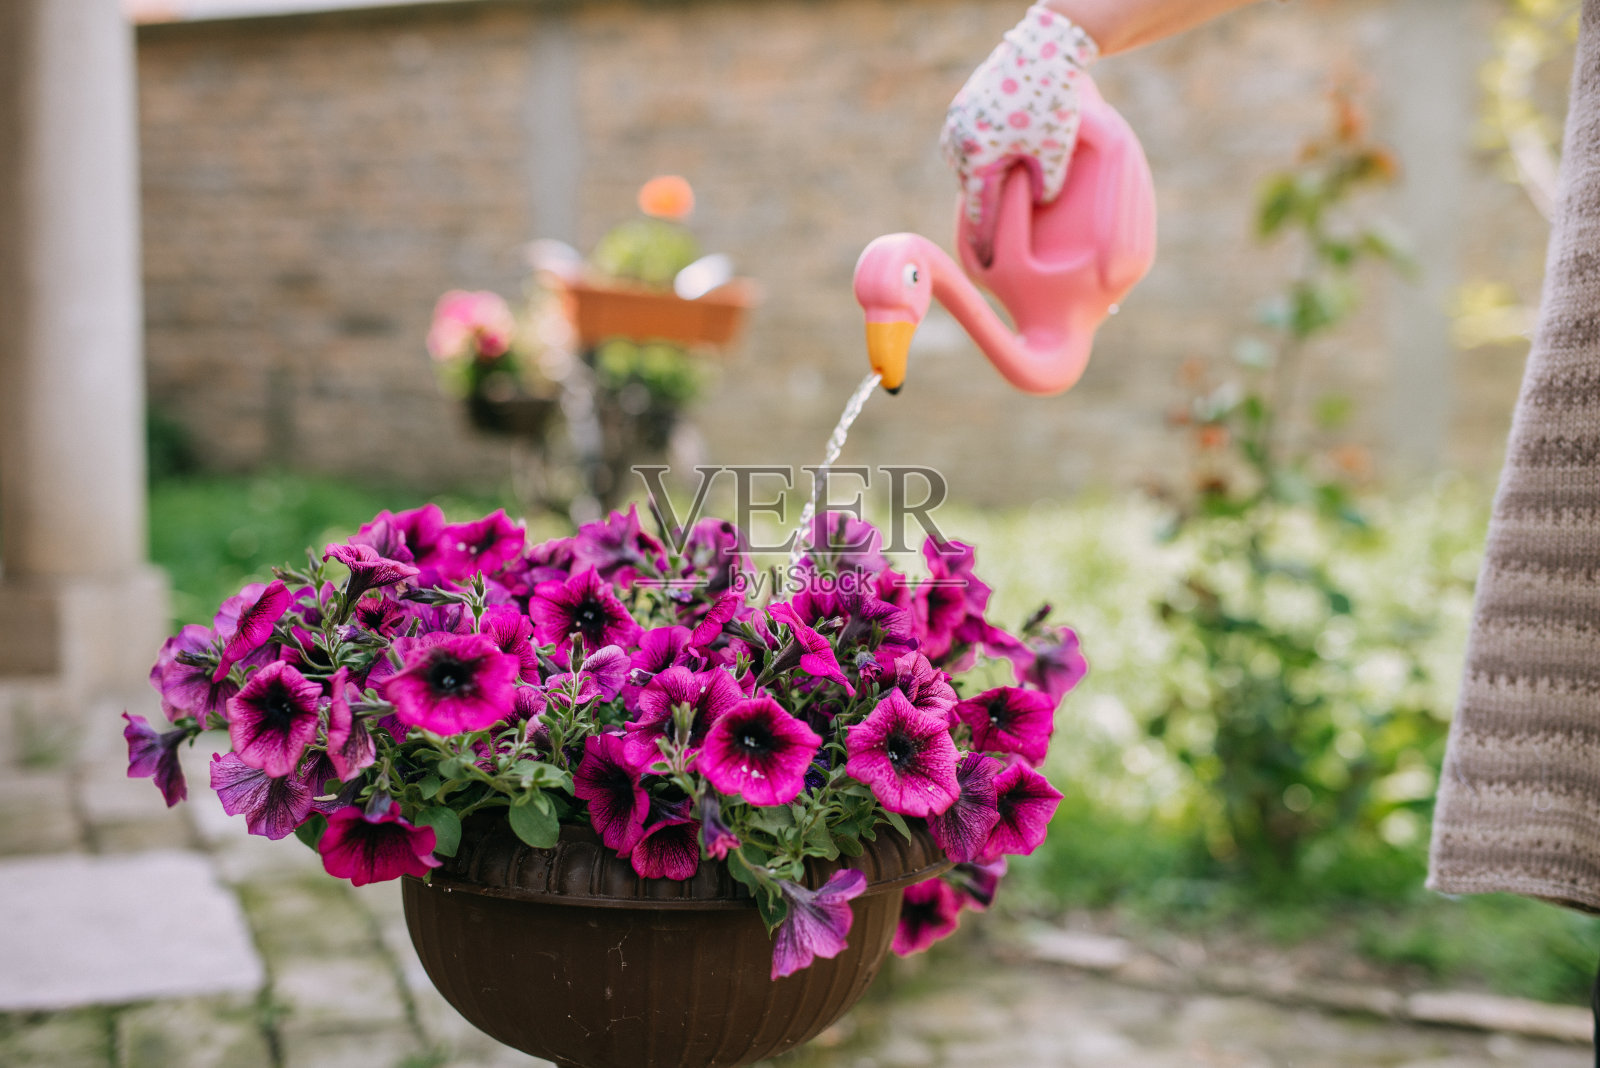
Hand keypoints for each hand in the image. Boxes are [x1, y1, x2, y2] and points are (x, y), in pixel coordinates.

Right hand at [940, 4, 1098, 265]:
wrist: (1041, 50)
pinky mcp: (959, 111)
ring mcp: (954, 126)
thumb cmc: (1052, 102)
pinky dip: (982, 158)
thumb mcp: (1055, 153)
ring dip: (984, 182)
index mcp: (979, 160)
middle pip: (972, 192)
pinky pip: (967, 147)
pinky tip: (1002, 158)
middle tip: (998, 237)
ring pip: (968, 169)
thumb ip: (1044, 189)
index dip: (983, 246)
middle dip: (987, 210)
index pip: (979, 217)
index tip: (984, 269)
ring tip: (1004, 193)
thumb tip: (1036, 209)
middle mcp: (958, 145)